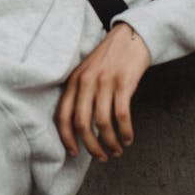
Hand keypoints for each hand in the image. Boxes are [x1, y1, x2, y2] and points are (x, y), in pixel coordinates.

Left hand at [55, 22, 150, 161]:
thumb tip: (80, 128)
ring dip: (110, 142)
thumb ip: (80, 94)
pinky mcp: (123, 83)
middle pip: (82, 123)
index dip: (66, 138)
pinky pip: (122, 115)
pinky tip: (128, 138)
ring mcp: (105, 82)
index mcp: (74, 81)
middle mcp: (86, 82)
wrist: (131, 37)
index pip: (63, 115)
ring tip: (117, 151)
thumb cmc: (109, 59)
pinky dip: (125, 131)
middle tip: (101, 157)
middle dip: (91, 146)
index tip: (74, 153)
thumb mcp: (87, 72)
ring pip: (102, 123)